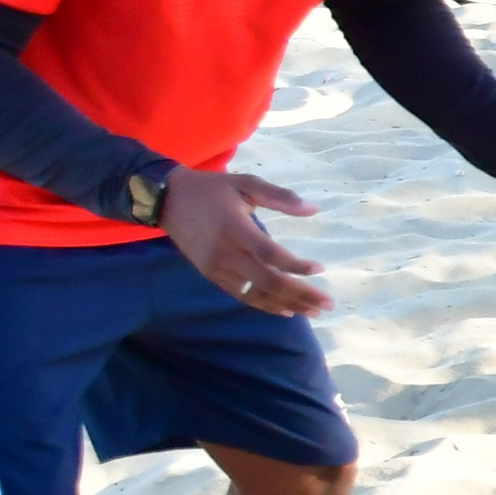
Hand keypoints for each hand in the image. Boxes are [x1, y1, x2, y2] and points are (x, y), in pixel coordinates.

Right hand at [164, 167, 331, 315]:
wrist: (167, 199)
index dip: (295, 266)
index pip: (270, 254)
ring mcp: (217, 268)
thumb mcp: (246, 182)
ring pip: (256, 294)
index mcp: (235, 228)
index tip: (319, 269)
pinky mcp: (211, 275)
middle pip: (268, 281)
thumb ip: (279, 196)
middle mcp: (225, 253)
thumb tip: (314, 209)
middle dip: (301, 295)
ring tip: (315, 311)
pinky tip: (286, 310)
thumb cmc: (212, 189)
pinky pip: (242, 295)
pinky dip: (265, 305)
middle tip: (328, 303)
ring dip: (288, 304)